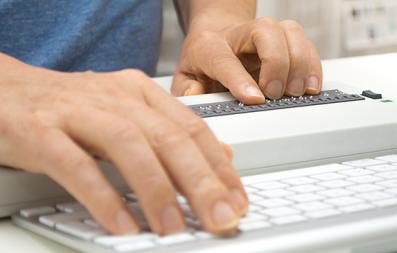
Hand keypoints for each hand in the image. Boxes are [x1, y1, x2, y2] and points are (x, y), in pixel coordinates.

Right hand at [0, 55, 247, 234]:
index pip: (192, 128)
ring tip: (174, 227)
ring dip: (157, 190)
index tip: (237, 199)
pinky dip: (103, 197)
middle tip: (221, 216)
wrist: (7, 90)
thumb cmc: (71, 108)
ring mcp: (77, 112)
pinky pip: (77, 165)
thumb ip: (171, 133)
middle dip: (201, 181)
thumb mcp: (128, 113)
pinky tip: (123, 225)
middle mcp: (115, 97)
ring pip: (129, 146)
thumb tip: (220, 155)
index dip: (219, 166)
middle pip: (169, 137)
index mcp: (139, 92)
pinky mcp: (41, 131)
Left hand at [171, 17, 322, 103]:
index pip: (224, 59)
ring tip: (296, 92)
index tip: (254, 99)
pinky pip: (306, 43)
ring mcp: (265, 33)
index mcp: (210, 45)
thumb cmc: (203, 61)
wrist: (217, 37)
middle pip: (265, 31)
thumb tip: (197, 94)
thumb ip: (186, 90)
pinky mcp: (285, 39)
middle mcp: (240, 34)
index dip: (239, 80)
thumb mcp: (185, 78)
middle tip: (275, 93)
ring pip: (290, 32)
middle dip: (276, 63)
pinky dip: (313, 65)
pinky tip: (310, 86)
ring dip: (299, 63)